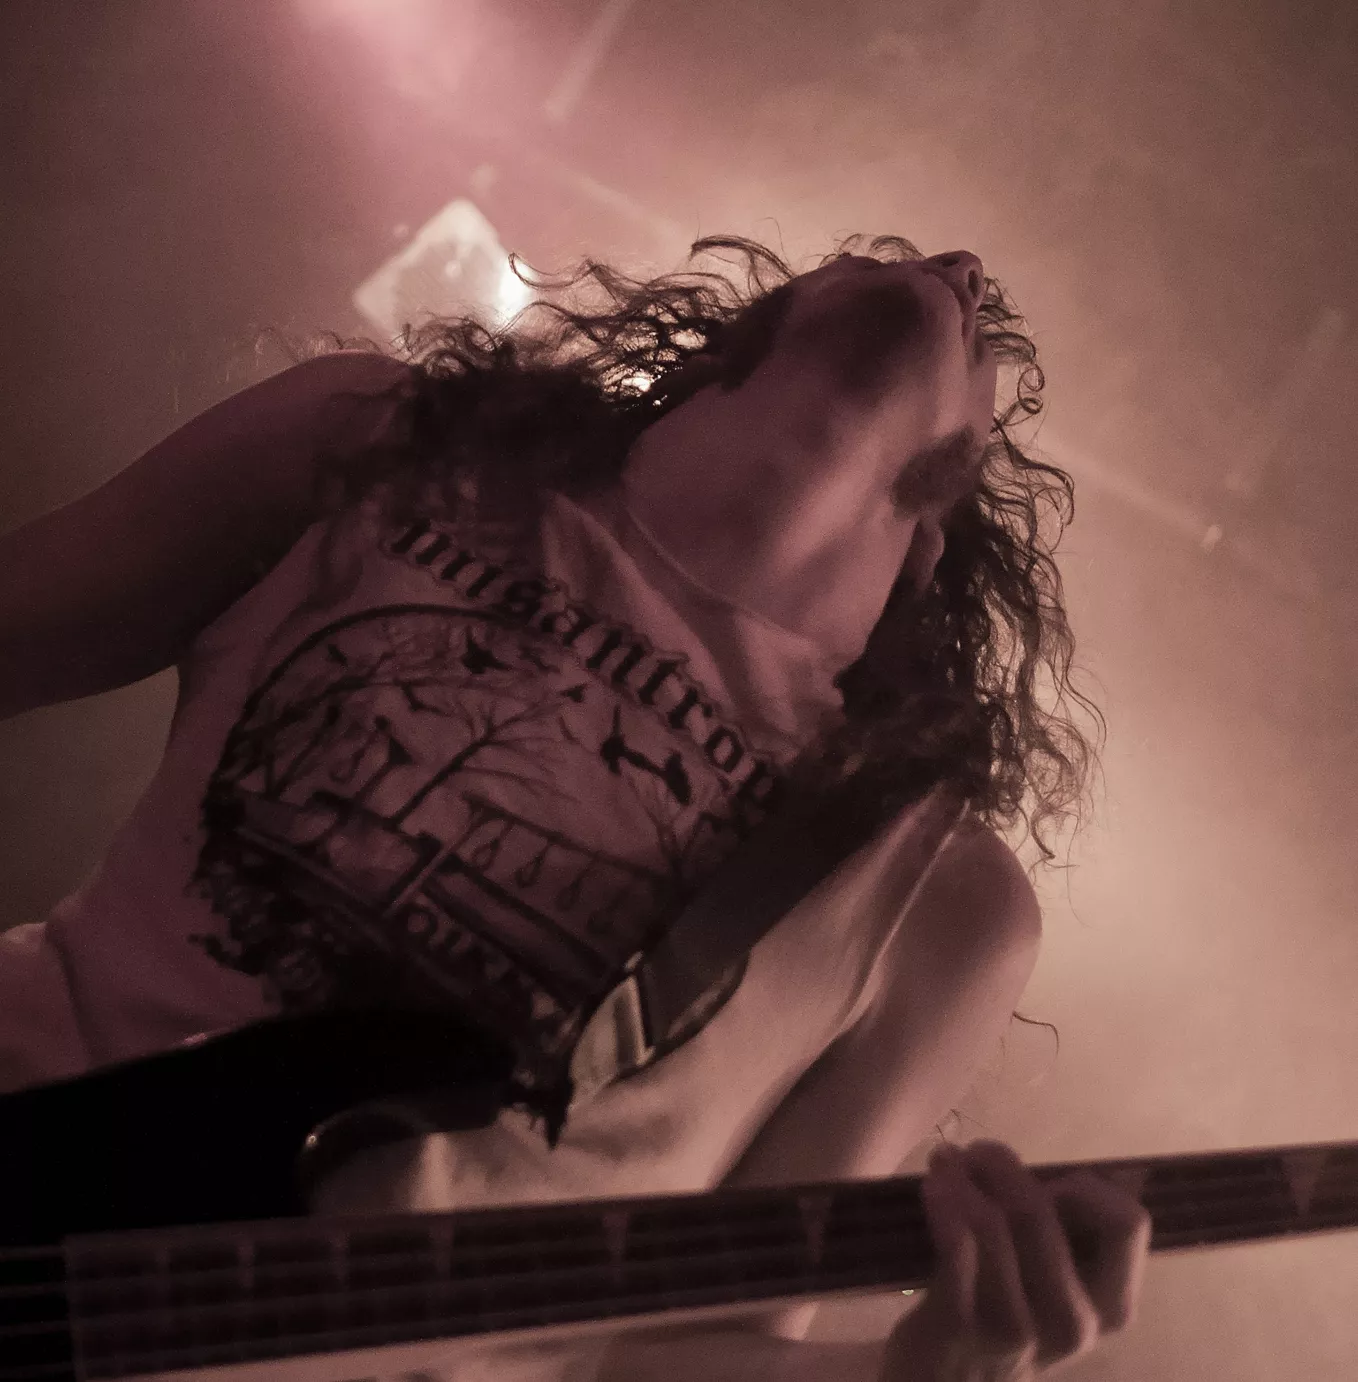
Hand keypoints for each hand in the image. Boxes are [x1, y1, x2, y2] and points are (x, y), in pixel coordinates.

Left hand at [880, 1140, 1151, 1380]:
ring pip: (992, 1225)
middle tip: (974, 1154)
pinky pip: (957, 1248)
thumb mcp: (1054, 1281)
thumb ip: (1076, 1230)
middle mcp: (1073, 1324)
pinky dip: (944, 1203)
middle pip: (1041, 1213)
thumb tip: (1126, 1171)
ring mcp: (1016, 1331)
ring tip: (945, 1162)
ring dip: (962, 1180)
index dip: (1085, 1186)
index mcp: (1108, 1306)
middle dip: (1001, 1168)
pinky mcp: (959, 1329)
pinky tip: (933, 1187)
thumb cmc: (1008, 1316)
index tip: (1049, 1183)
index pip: (1127, 1223)